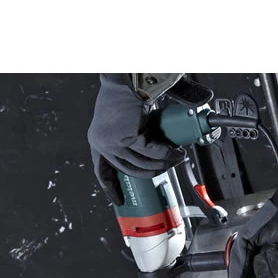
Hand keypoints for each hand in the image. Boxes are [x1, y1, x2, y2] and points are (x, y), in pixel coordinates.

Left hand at [87, 74, 185, 204]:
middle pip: (130, 170)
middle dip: (154, 171)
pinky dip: (166, 154)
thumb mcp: (129, 119)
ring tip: (179, 156)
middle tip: (171, 165)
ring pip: (143, 162)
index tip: (119, 201)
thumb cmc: (129, 92)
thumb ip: (141, 135)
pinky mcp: (125, 138)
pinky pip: (150, 152)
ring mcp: (111, 142)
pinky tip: (176, 151)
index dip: (111, 187)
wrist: (129, 75)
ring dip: (164, 163)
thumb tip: (159, 150)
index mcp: (98, 140)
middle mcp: (101, 143)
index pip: (102, 170)